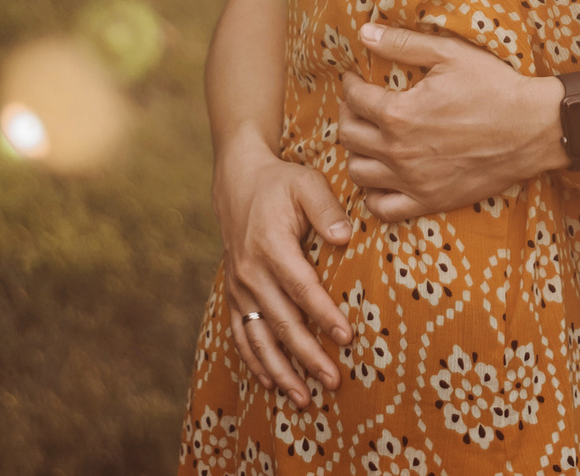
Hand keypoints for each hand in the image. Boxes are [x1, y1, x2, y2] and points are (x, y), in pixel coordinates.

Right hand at [212, 126, 353, 402]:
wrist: (238, 182)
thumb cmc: (281, 183)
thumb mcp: (307, 183)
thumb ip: (326, 209)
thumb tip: (344, 238)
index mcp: (271, 245)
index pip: (301, 288)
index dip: (323, 314)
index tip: (346, 338)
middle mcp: (250, 272)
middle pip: (282, 322)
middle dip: (308, 355)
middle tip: (334, 380)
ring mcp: (238, 287)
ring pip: (259, 338)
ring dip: (281, 370)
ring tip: (304, 398)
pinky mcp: (233, 295)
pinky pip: (241, 335)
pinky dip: (255, 362)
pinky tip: (272, 383)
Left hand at [340, 23, 563, 219]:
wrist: (533, 128)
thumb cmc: (494, 87)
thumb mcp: (450, 54)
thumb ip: (403, 44)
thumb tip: (364, 33)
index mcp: (399, 113)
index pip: (354, 99)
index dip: (350, 84)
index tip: (354, 78)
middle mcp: (398, 151)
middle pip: (349, 136)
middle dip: (348, 115)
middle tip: (359, 105)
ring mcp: (412, 181)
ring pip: (358, 173)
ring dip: (356, 153)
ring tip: (369, 139)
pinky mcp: (429, 201)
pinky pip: (383, 208)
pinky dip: (373, 195)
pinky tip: (382, 177)